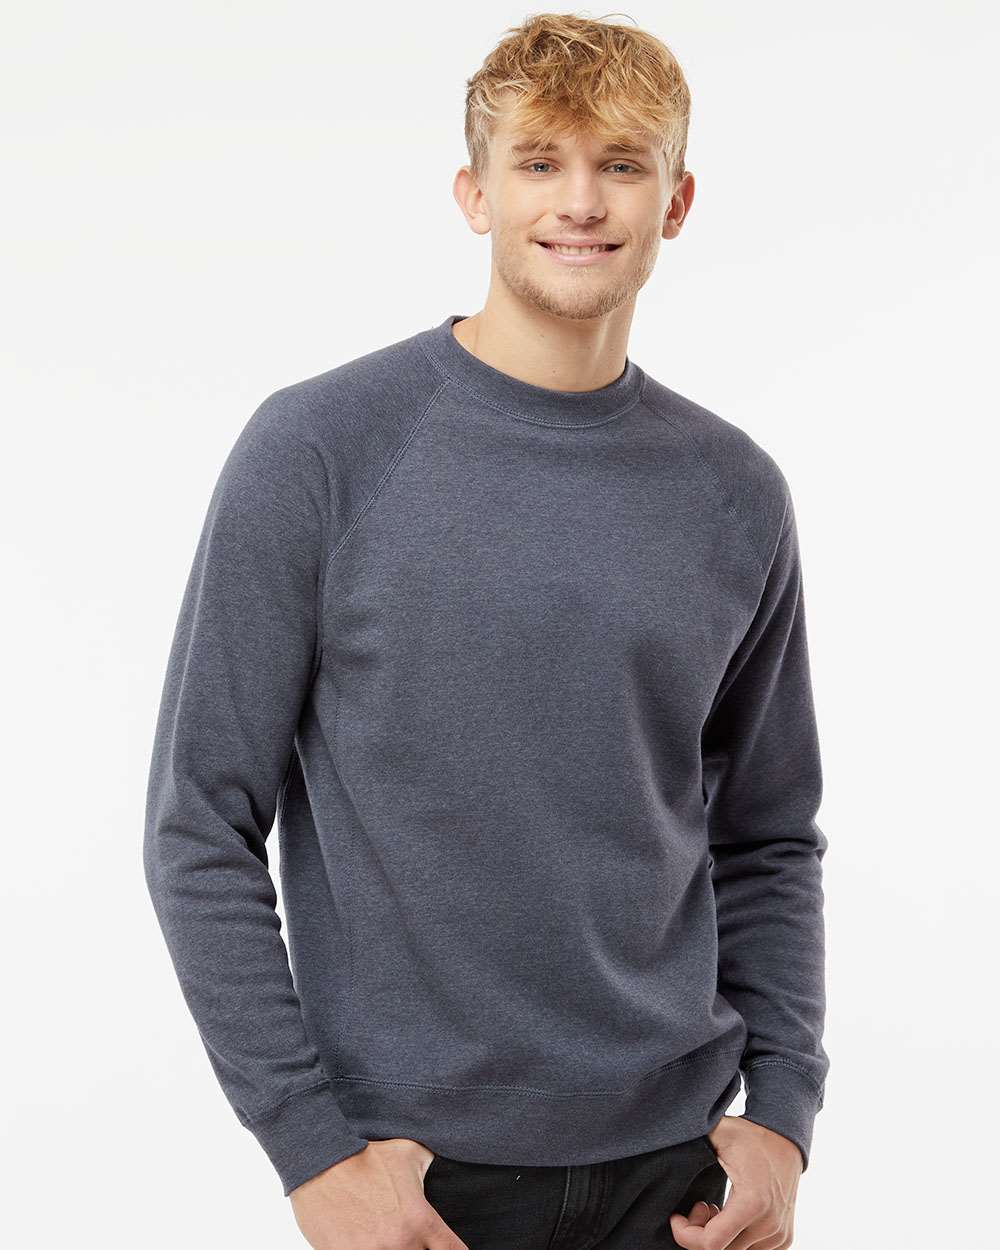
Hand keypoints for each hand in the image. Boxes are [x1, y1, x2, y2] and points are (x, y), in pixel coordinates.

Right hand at [289, 1137, 470, 1249]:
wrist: (321, 1164)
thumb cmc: (365, 1156)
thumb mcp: (407, 1152)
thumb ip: (431, 1164)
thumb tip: (448, 1162)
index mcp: (420, 1219)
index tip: (449, 1249)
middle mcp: (401, 1242)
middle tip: (407, 1235)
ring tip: (383, 1236)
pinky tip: (364, 1240)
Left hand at [669, 1115, 802, 1248]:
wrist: (785, 1141)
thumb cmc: (750, 1136)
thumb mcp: (718, 1134)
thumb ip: (693, 1142)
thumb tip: (662, 1141)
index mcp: (753, 1202)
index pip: (711, 1244)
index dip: (686, 1236)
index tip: (677, 1216)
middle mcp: (769, 1225)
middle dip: (699, 1234)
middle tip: (698, 1207)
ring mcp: (778, 1235)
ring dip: (718, 1237)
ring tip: (714, 1209)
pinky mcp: (783, 1239)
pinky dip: (734, 1241)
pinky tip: (730, 1217)